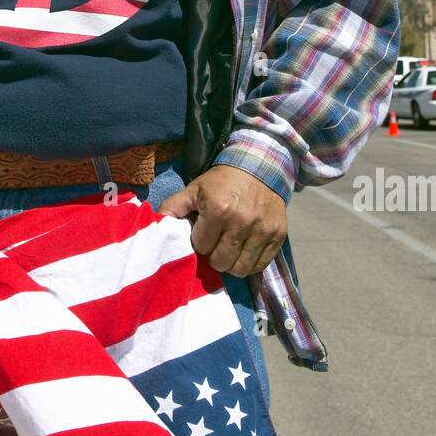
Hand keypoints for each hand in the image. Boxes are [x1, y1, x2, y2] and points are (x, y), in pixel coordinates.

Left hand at [157, 165, 286, 276]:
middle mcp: (242, 221)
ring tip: (230, 249)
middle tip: (216, 243)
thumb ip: (173, 206)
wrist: (259, 166)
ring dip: (232, 263)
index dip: (200, 242)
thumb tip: (156, 223)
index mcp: (218, 210)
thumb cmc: (222, 181)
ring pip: (241, 269)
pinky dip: (251, 263)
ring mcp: (263, 229)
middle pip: (221, 263)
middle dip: (214, 255)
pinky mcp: (279, 234)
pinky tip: (245, 251)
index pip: (201, 247)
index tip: (204, 232)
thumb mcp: (195, 189)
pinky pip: (261, 265)